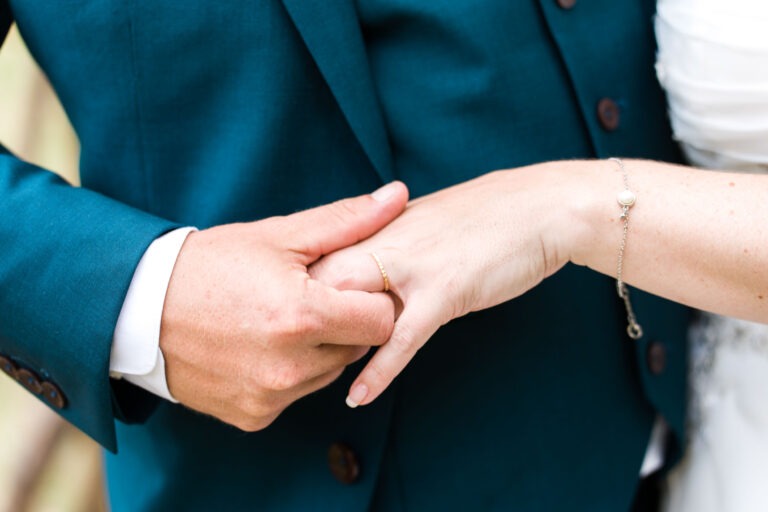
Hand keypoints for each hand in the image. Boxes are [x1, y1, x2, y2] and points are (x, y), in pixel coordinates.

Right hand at [160, 182, 408, 430]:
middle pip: (358, 348)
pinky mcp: (255, 416)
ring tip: (281, 320)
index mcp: (302, 316)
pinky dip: (291, 372)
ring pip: (330, 372)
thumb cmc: (213, 264)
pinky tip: (261, 347)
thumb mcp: (280, 236)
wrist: (139, 310)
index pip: (383, 321)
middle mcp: (290, 366)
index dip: (371, 299)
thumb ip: (347, 220)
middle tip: (309, 298)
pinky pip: (298, 394)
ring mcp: (271, 397)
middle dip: (345, 322)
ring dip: (319, 349)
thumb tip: (399, 194)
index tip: (347, 285)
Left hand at [311, 165, 580, 406]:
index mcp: (374, 226)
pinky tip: (359, 396)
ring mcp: (411, 267)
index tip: (279, 322)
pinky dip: (379, 371)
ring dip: (333, 348)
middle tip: (289, 357)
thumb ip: (382, 247)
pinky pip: (401, 339)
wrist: (537, 208)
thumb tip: (357, 273)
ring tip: (310, 377)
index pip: (313, 262)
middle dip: (300, 324)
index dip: (293, 296)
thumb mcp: (418, 225)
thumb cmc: (479, 219)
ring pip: (352, 313)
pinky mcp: (443, 291)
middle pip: (318, 288)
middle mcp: (382, 242)